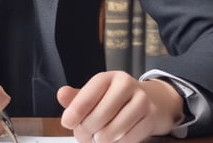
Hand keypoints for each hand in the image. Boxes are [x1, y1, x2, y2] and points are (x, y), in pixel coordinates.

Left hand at [57, 71, 184, 142]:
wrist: (148, 101)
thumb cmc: (114, 99)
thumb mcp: (95, 95)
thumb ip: (76, 98)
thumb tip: (61, 94)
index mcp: (108, 77)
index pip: (88, 94)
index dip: (75, 111)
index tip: (67, 122)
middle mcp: (126, 84)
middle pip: (99, 116)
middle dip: (87, 131)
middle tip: (84, 135)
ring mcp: (141, 100)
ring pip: (113, 131)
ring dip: (101, 140)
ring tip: (98, 137)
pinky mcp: (151, 117)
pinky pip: (127, 140)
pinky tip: (115, 138)